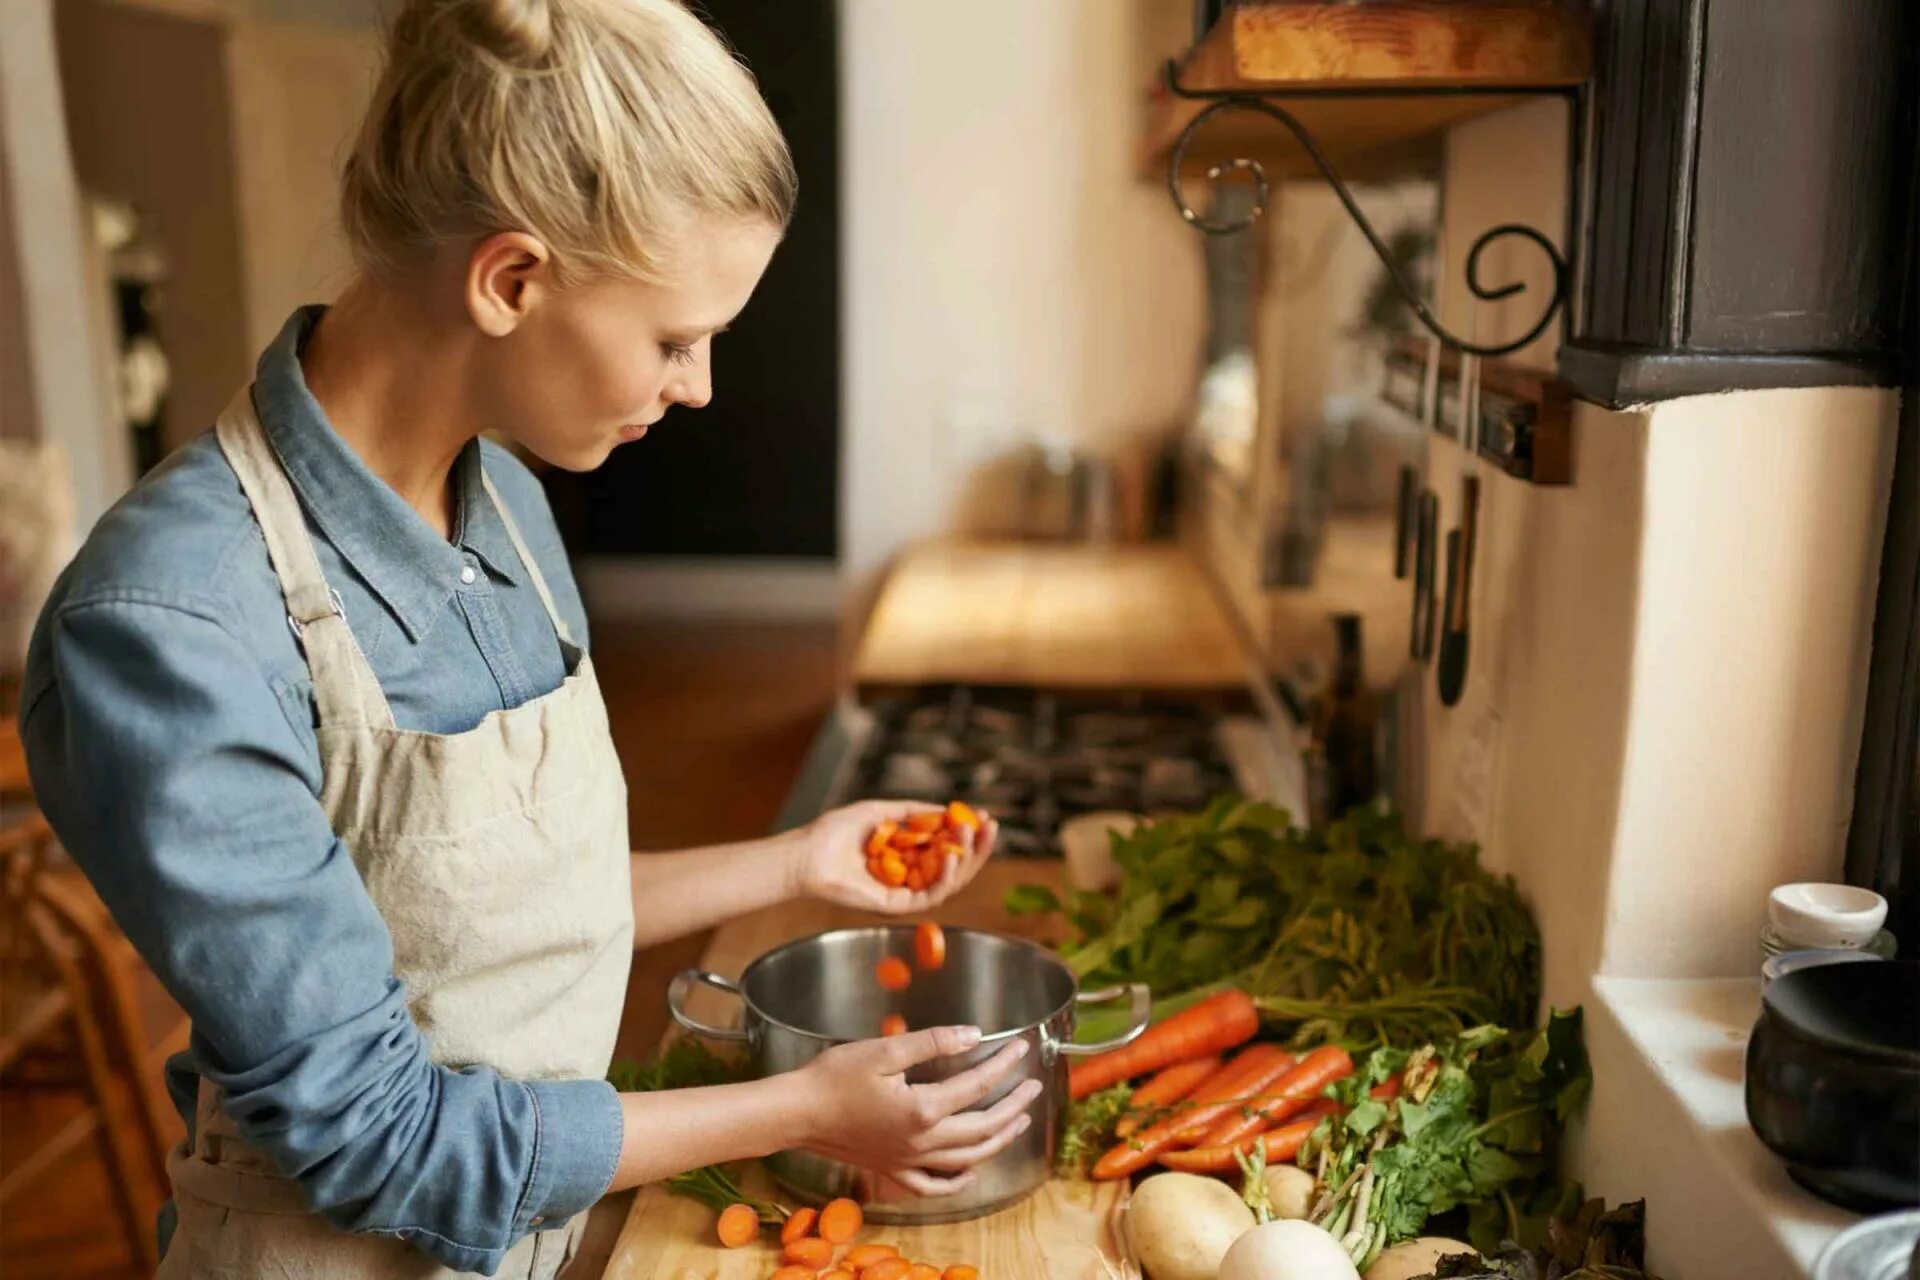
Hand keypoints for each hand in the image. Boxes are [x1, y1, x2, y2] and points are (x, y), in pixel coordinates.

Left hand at [793, 800, 997, 914]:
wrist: (807, 855)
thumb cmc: (835, 832)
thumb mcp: (880, 811)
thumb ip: (913, 812)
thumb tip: (946, 809)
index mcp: (907, 856)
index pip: (947, 847)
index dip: (968, 833)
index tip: (985, 816)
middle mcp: (910, 877)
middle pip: (955, 866)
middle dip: (977, 847)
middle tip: (992, 827)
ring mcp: (905, 893)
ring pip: (949, 882)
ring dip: (965, 858)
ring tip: (971, 834)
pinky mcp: (897, 907)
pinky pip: (930, 896)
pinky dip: (945, 877)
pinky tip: (952, 857)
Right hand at [793, 1025, 1040, 1196]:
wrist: (797, 1112)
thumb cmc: (835, 1077)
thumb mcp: (885, 1050)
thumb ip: (933, 1043)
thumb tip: (972, 1035)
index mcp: (922, 1108)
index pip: (976, 1085)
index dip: (1003, 1064)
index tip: (1020, 1047)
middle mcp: (921, 1141)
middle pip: (983, 1127)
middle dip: (1014, 1106)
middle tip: (1033, 1086)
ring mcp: (908, 1160)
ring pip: (968, 1158)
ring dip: (999, 1140)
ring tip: (1018, 1122)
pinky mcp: (893, 1169)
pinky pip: (934, 1185)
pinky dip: (959, 1181)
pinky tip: (972, 1172)